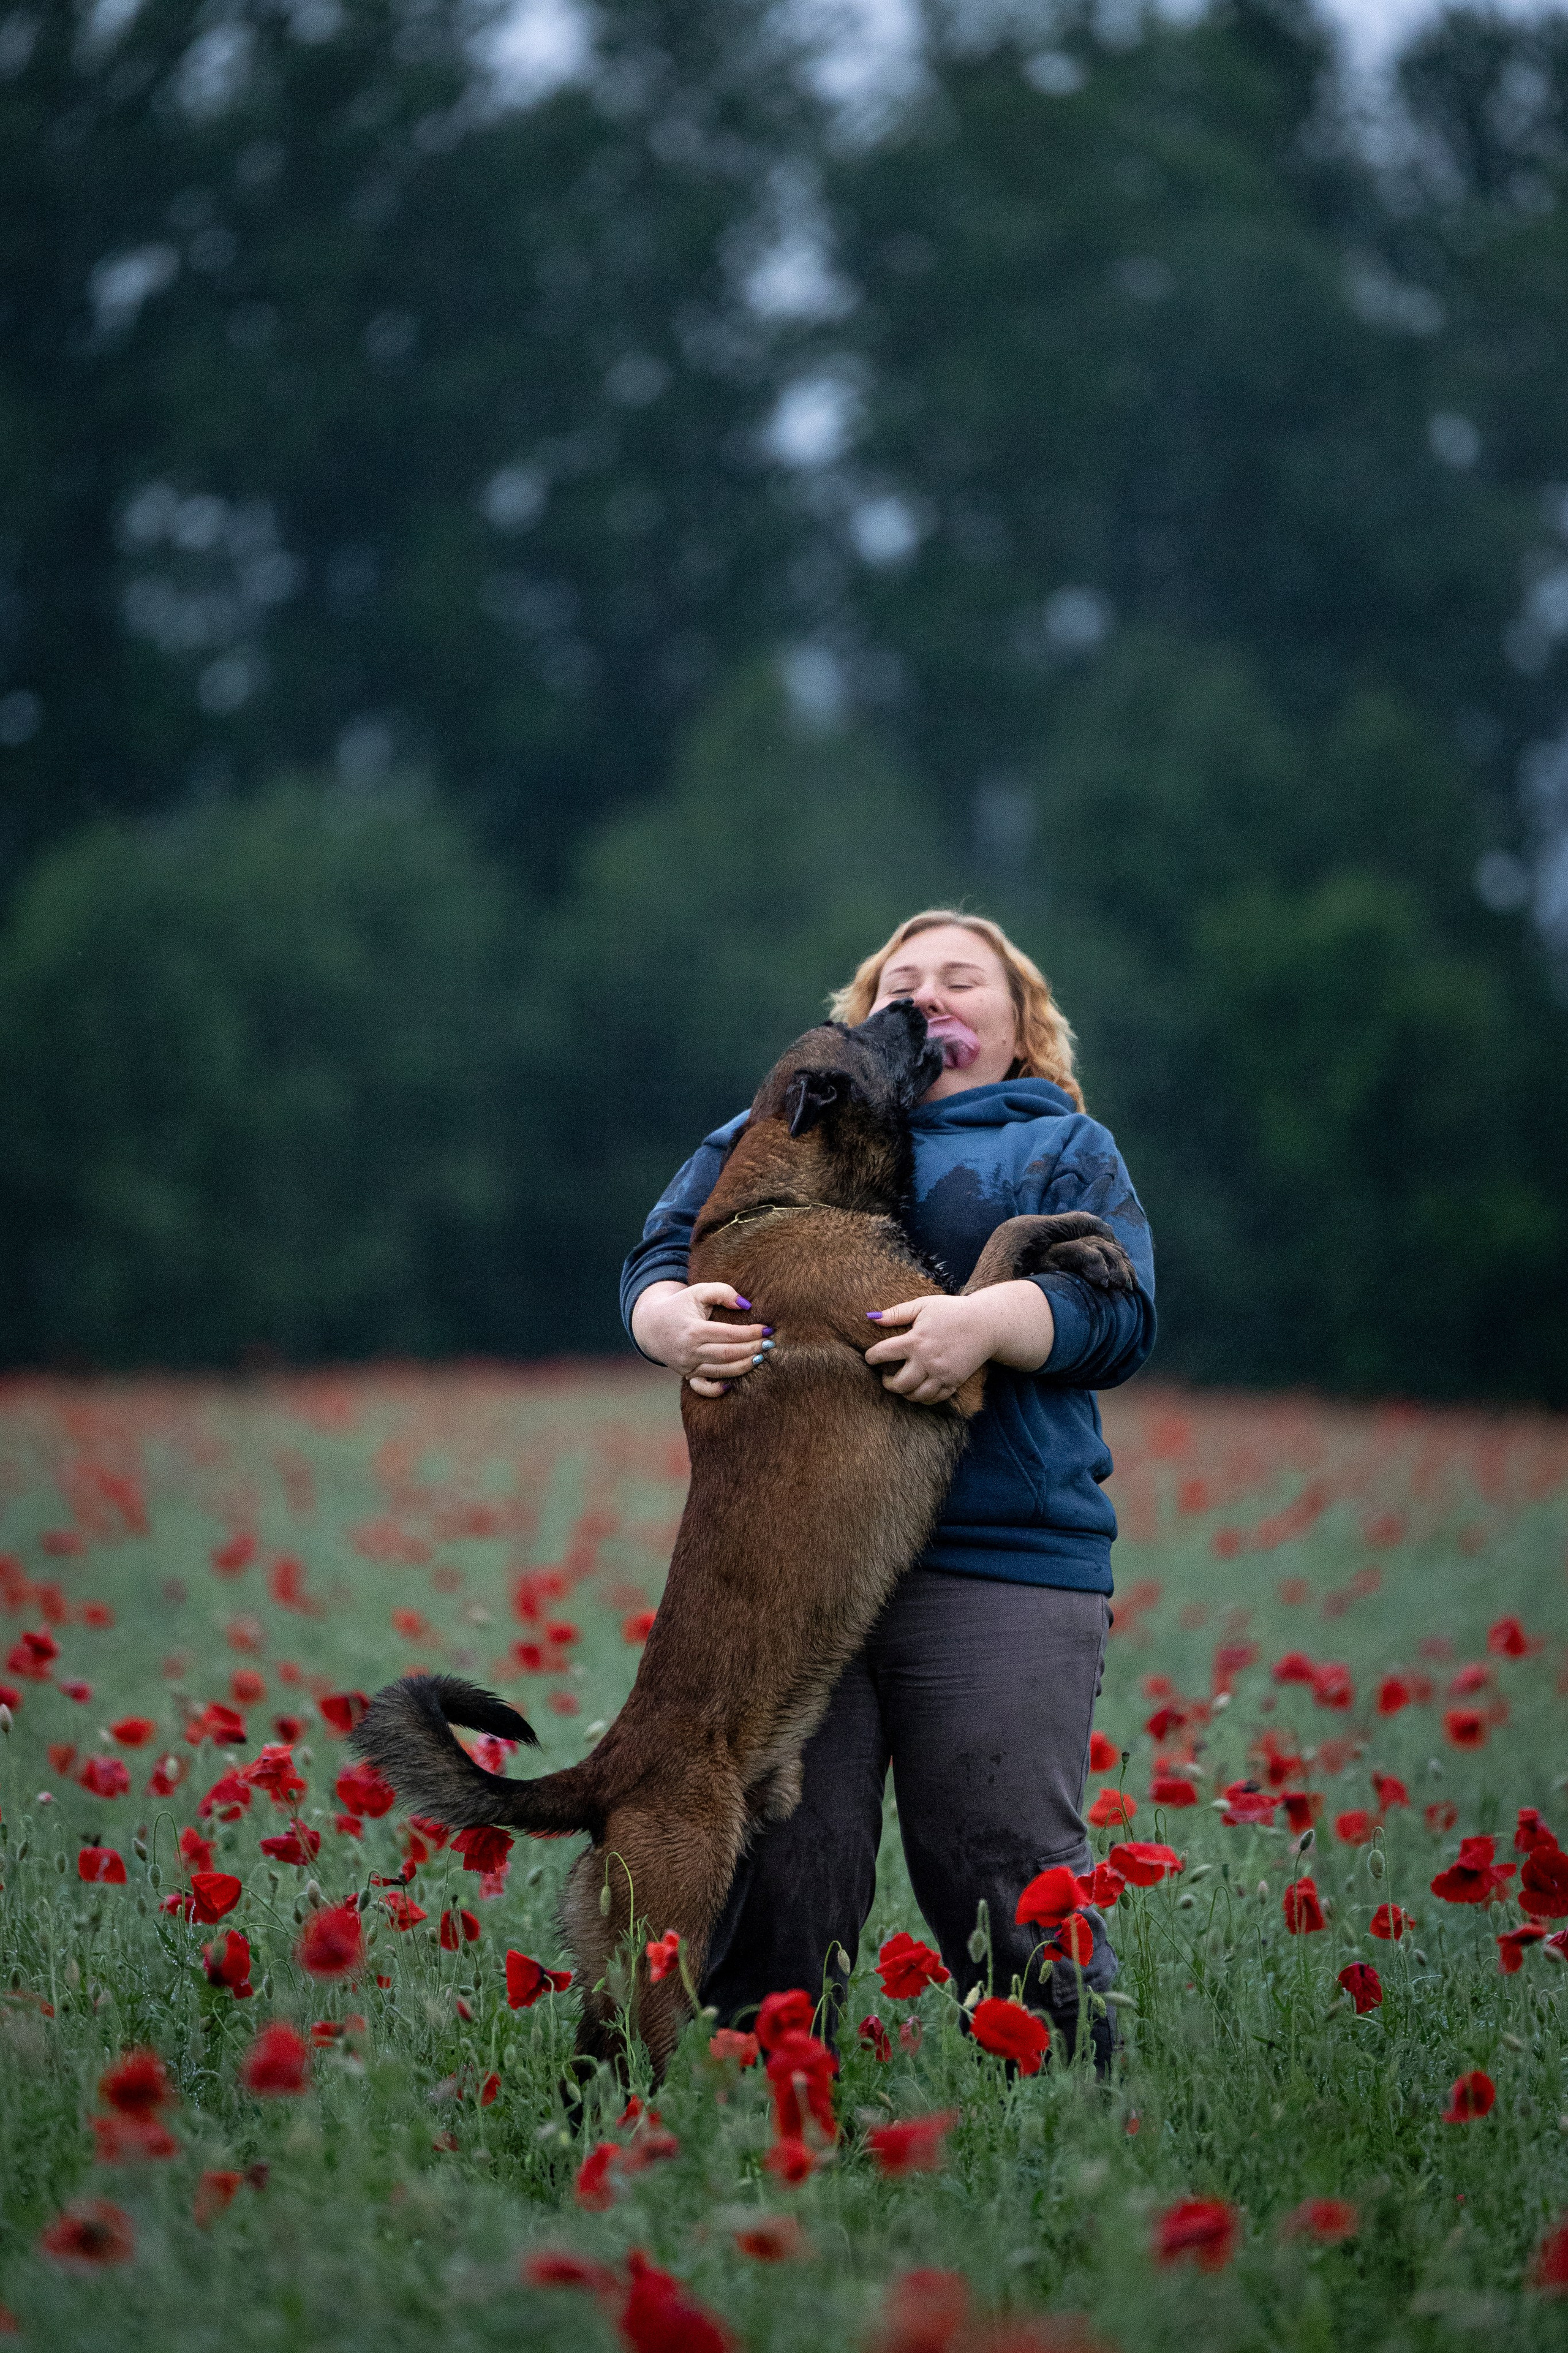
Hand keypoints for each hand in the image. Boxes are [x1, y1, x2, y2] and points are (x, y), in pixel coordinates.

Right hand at [630, 1281, 771, 1398]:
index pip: (729, 1334)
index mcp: (693, 1330)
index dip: (751, 1333)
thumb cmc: (680, 1306)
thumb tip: (746, 1305)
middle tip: (769, 1344)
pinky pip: (702, 1388)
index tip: (767, 1329)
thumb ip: (722, 1292)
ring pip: (721, 1371)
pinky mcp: (686, 1375)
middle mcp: (689, 1351)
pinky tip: (733, 1384)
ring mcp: (687, 1366)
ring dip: (744, 1366)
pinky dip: (717, 1390)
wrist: (651, 1326)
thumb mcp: (698, 1291)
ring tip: (761, 1357)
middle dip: (752, 1349)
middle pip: (728, 1354)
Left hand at [864, 1283, 1054, 1405]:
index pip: (883, 1354)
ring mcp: (942, 1374)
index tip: (871, 1357)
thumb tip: (872, 1318)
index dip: (871, 1357)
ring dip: (905, 1393)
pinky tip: (919, 1389)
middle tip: (886, 1378)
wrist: (986, 1324)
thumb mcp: (924, 1305)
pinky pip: (935, 1399)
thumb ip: (897, 1312)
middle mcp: (927, 1360)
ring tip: (902, 1385)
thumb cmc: (953, 1311)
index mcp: (916, 1340)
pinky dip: (923, 1398)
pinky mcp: (954, 1382)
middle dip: (888, 1383)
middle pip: (899, 1384)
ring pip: (916, 1396)